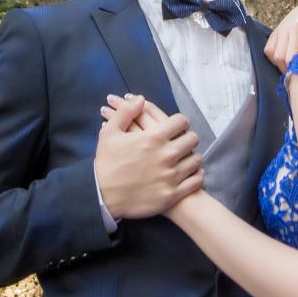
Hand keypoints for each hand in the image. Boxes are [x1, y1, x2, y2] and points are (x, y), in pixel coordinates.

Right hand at [94, 93, 201, 219]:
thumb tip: (140, 99)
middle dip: (187, 138)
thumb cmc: (106, 164)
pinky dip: (195, 176)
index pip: (182, 121)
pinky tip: (189, 174)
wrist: (102, 197)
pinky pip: (195, 181)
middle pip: (192, 139)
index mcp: (154, 137)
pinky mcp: (172, 194)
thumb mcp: (110, 133)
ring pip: (196, 160)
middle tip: (180, 142)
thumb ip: (126, 112)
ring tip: (184, 158)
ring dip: (191, 157)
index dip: (179, 122)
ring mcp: (171, 175)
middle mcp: (167, 155)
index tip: (175, 127)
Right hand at [264, 2, 297, 70]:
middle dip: (292, 71)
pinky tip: (283, 59)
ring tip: (291, 68)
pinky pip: (269, 50)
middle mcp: (297, 28)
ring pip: (277, 56)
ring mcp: (284, 29)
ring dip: (282, 66)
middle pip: (289, 59)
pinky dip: (274, 59)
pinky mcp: (275, 31)